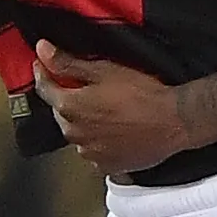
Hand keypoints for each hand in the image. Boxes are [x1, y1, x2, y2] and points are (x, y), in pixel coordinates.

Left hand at [34, 41, 193, 179]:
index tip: (42, 63)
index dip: (42, 73)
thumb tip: (41, 50)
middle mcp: (74, 134)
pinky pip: (94, 151)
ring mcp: (90, 153)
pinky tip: (112, 131)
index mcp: (70, 108)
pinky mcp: (108, 166)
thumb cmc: (142, 94)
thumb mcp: (103, 70)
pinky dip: (97, 141)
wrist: (174, 121)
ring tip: (102, 110)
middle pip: (60, 112)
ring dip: (82, 122)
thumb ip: (68, 63)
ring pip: (77, 133)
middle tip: (80, 86)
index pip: (44, 89)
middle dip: (65, 98)